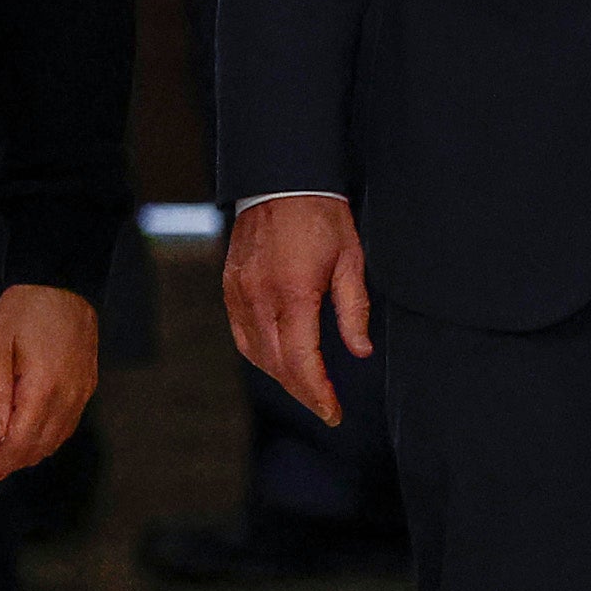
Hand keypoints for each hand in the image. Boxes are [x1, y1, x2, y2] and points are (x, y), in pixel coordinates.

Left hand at [0, 280, 101, 479]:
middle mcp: (68, 398)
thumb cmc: (24, 309)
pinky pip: (66, 426)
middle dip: (10, 464)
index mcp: (43, 389)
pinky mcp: (87, 387)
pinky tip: (26, 433)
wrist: (64, 282)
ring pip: (55, 441)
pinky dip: (45, 438)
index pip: (20, 445)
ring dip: (28, 453)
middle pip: (38, 449)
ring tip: (0, 454)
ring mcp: (82, 394)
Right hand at [223, 193, 370, 426]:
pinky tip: (279, 359)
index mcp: (294, 293)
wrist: (280, 178)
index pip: (301, 362)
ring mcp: (239, 292)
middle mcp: (260, 297)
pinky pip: (241, 333)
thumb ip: (354, 310)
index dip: (318, 394)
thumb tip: (360, 352)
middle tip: (326, 406)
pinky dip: (260, 354)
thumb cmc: (321, 215)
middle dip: (302, 392)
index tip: (334, 413)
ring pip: (255, 353)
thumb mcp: (350, 260)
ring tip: (307, 387)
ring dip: (281, 376)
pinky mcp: (230, 286)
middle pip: (277, 365)